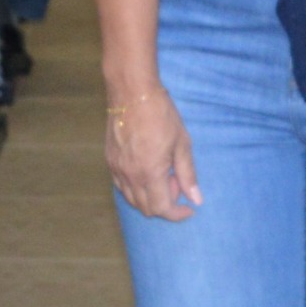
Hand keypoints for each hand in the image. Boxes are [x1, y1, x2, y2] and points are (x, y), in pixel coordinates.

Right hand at [108, 81, 200, 220]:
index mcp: (150, 173)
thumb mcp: (182, 143)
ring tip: (162, 174)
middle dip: (165, 204)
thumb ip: (187, 174)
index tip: (189, 208)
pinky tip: (146, 171)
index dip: (177, 214)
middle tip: (176, 181)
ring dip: (149, 197)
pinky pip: (121, 186)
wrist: (132, 92)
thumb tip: (196, 199)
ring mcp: (117, 169)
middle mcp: (130, 176)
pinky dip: (135, 188)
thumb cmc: (161, 114)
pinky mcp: (109, 161)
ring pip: (132, 199)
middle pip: (146, 209)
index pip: (162, 209)